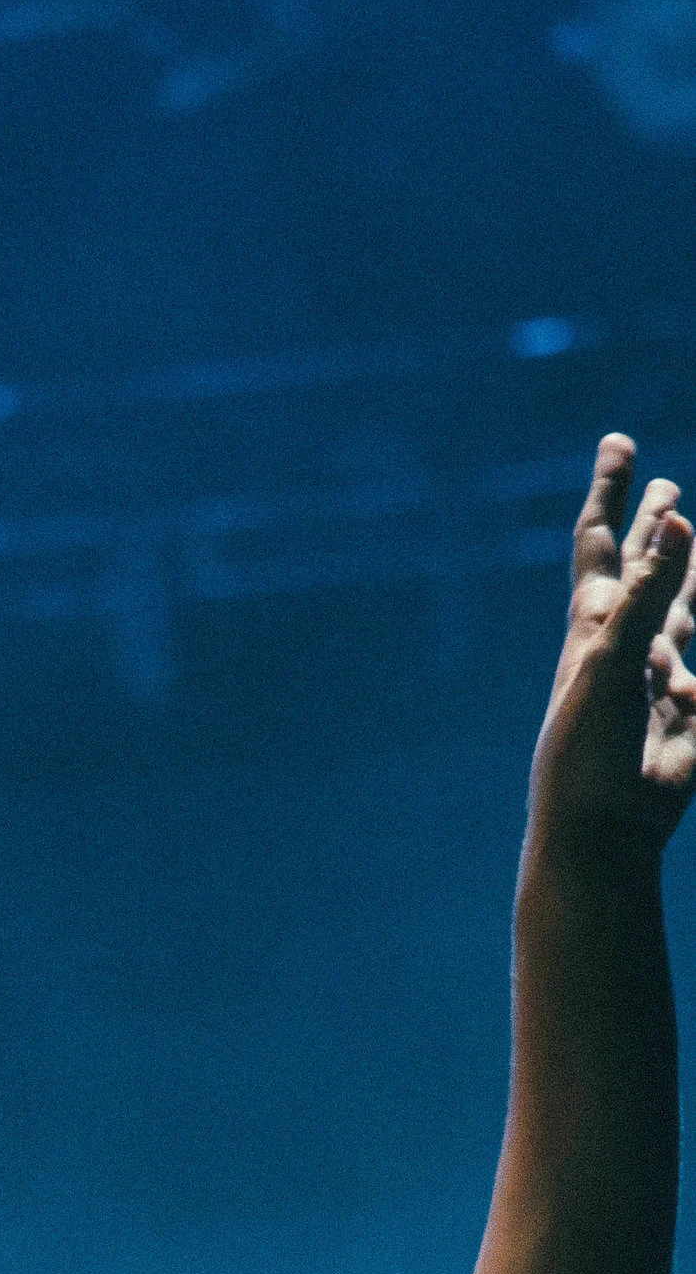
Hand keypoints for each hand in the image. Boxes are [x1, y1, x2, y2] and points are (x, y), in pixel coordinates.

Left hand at [530, 435, 695, 851]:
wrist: (599, 830)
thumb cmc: (587, 747)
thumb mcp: (611, 659)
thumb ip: (646, 590)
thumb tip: (677, 516)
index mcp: (593, 626)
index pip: (600, 542)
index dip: (611, 491)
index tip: (619, 442)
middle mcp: (624, 644)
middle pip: (644, 570)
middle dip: (655, 527)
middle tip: (666, 486)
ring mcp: (658, 679)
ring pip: (683, 612)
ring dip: (693, 575)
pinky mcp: (688, 716)